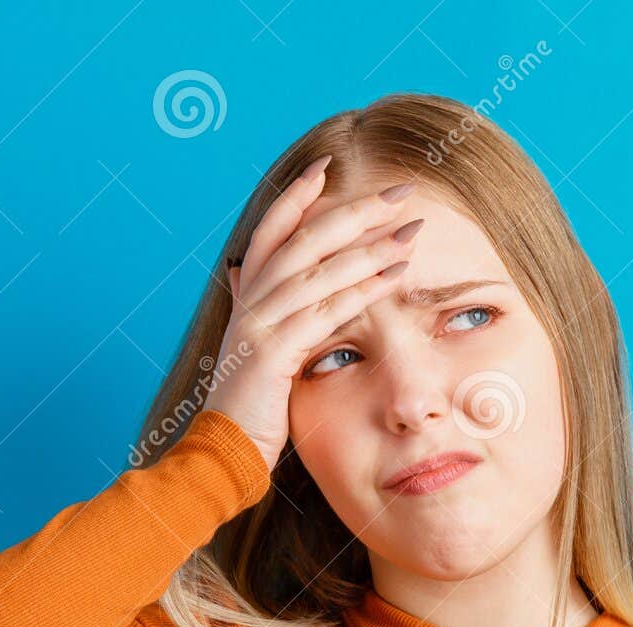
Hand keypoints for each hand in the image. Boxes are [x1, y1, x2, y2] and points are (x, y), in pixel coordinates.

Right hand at [202, 158, 422, 471]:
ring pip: (319, 269)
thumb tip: (249, 275)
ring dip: (370, 245)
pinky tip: (395, 276)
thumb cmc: (247, 411)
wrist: (220, 454)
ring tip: (412, 229)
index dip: (297, 196)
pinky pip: (325, 311)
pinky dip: (362, 289)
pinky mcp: (273, 353)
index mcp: (245, 298)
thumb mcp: (253, 353)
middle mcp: (249, 302)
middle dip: (354, 209)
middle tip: (400, 191)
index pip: (271, 231)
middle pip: (304, 238)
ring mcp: (258, 325)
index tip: (328, 166)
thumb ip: (260, 313)